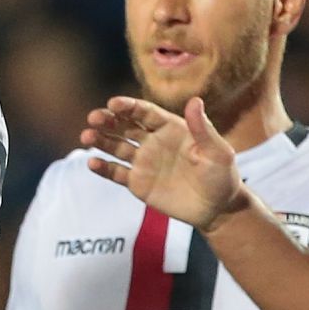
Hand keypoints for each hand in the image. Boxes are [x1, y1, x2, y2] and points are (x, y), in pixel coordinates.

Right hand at [82, 96, 249, 232]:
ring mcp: (143, 162)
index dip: (128, 106)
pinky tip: (92, 162)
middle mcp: (153, 141)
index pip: (144, 113)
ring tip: (86, 136)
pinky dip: (103, 168)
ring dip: (100, 140)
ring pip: (116, 146)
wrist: (216, 209)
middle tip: (93, 118)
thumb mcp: (218, 151)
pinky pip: (116, 173)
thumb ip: (203, 128)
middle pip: (125, 126)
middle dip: (108, 120)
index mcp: (171, 128)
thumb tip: (194, 100)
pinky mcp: (137, 183)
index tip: (113, 103)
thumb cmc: (221, 176)